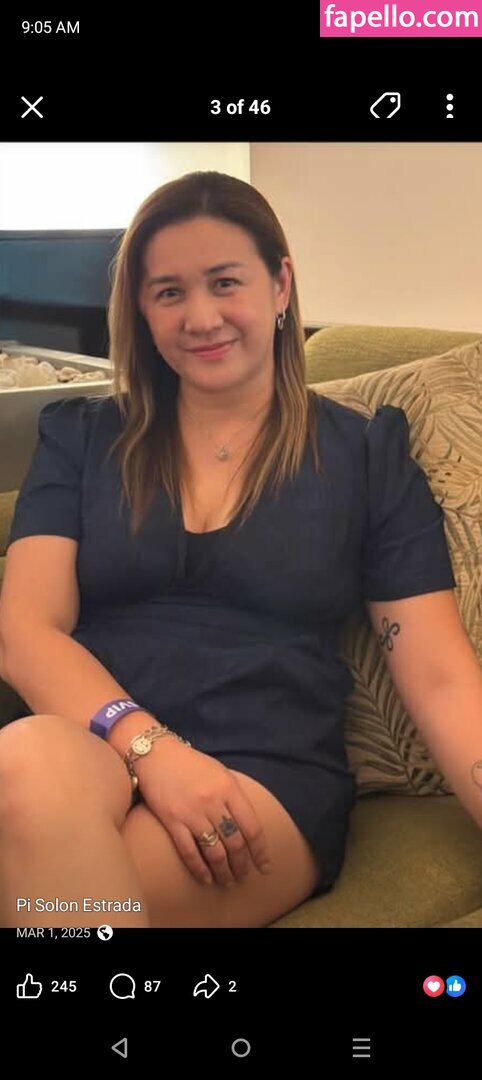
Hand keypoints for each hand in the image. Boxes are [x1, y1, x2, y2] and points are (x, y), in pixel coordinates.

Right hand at [135, 738, 272, 887]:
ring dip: (223, 871)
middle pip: (235, 843)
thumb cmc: (190, 764)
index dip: (260, 851)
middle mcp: (213, 802)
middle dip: (241, 865)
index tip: (265, 867)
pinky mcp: (172, 820)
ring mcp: (191, 812)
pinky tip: (205, 878)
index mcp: (229, 789)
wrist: (155, 753)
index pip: (252, 827)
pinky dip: (199, 869)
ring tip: (227, 881)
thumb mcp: (220, 773)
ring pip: (214, 851)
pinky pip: (189, 851)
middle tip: (243, 877)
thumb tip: (247, 825)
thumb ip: (234, 797)